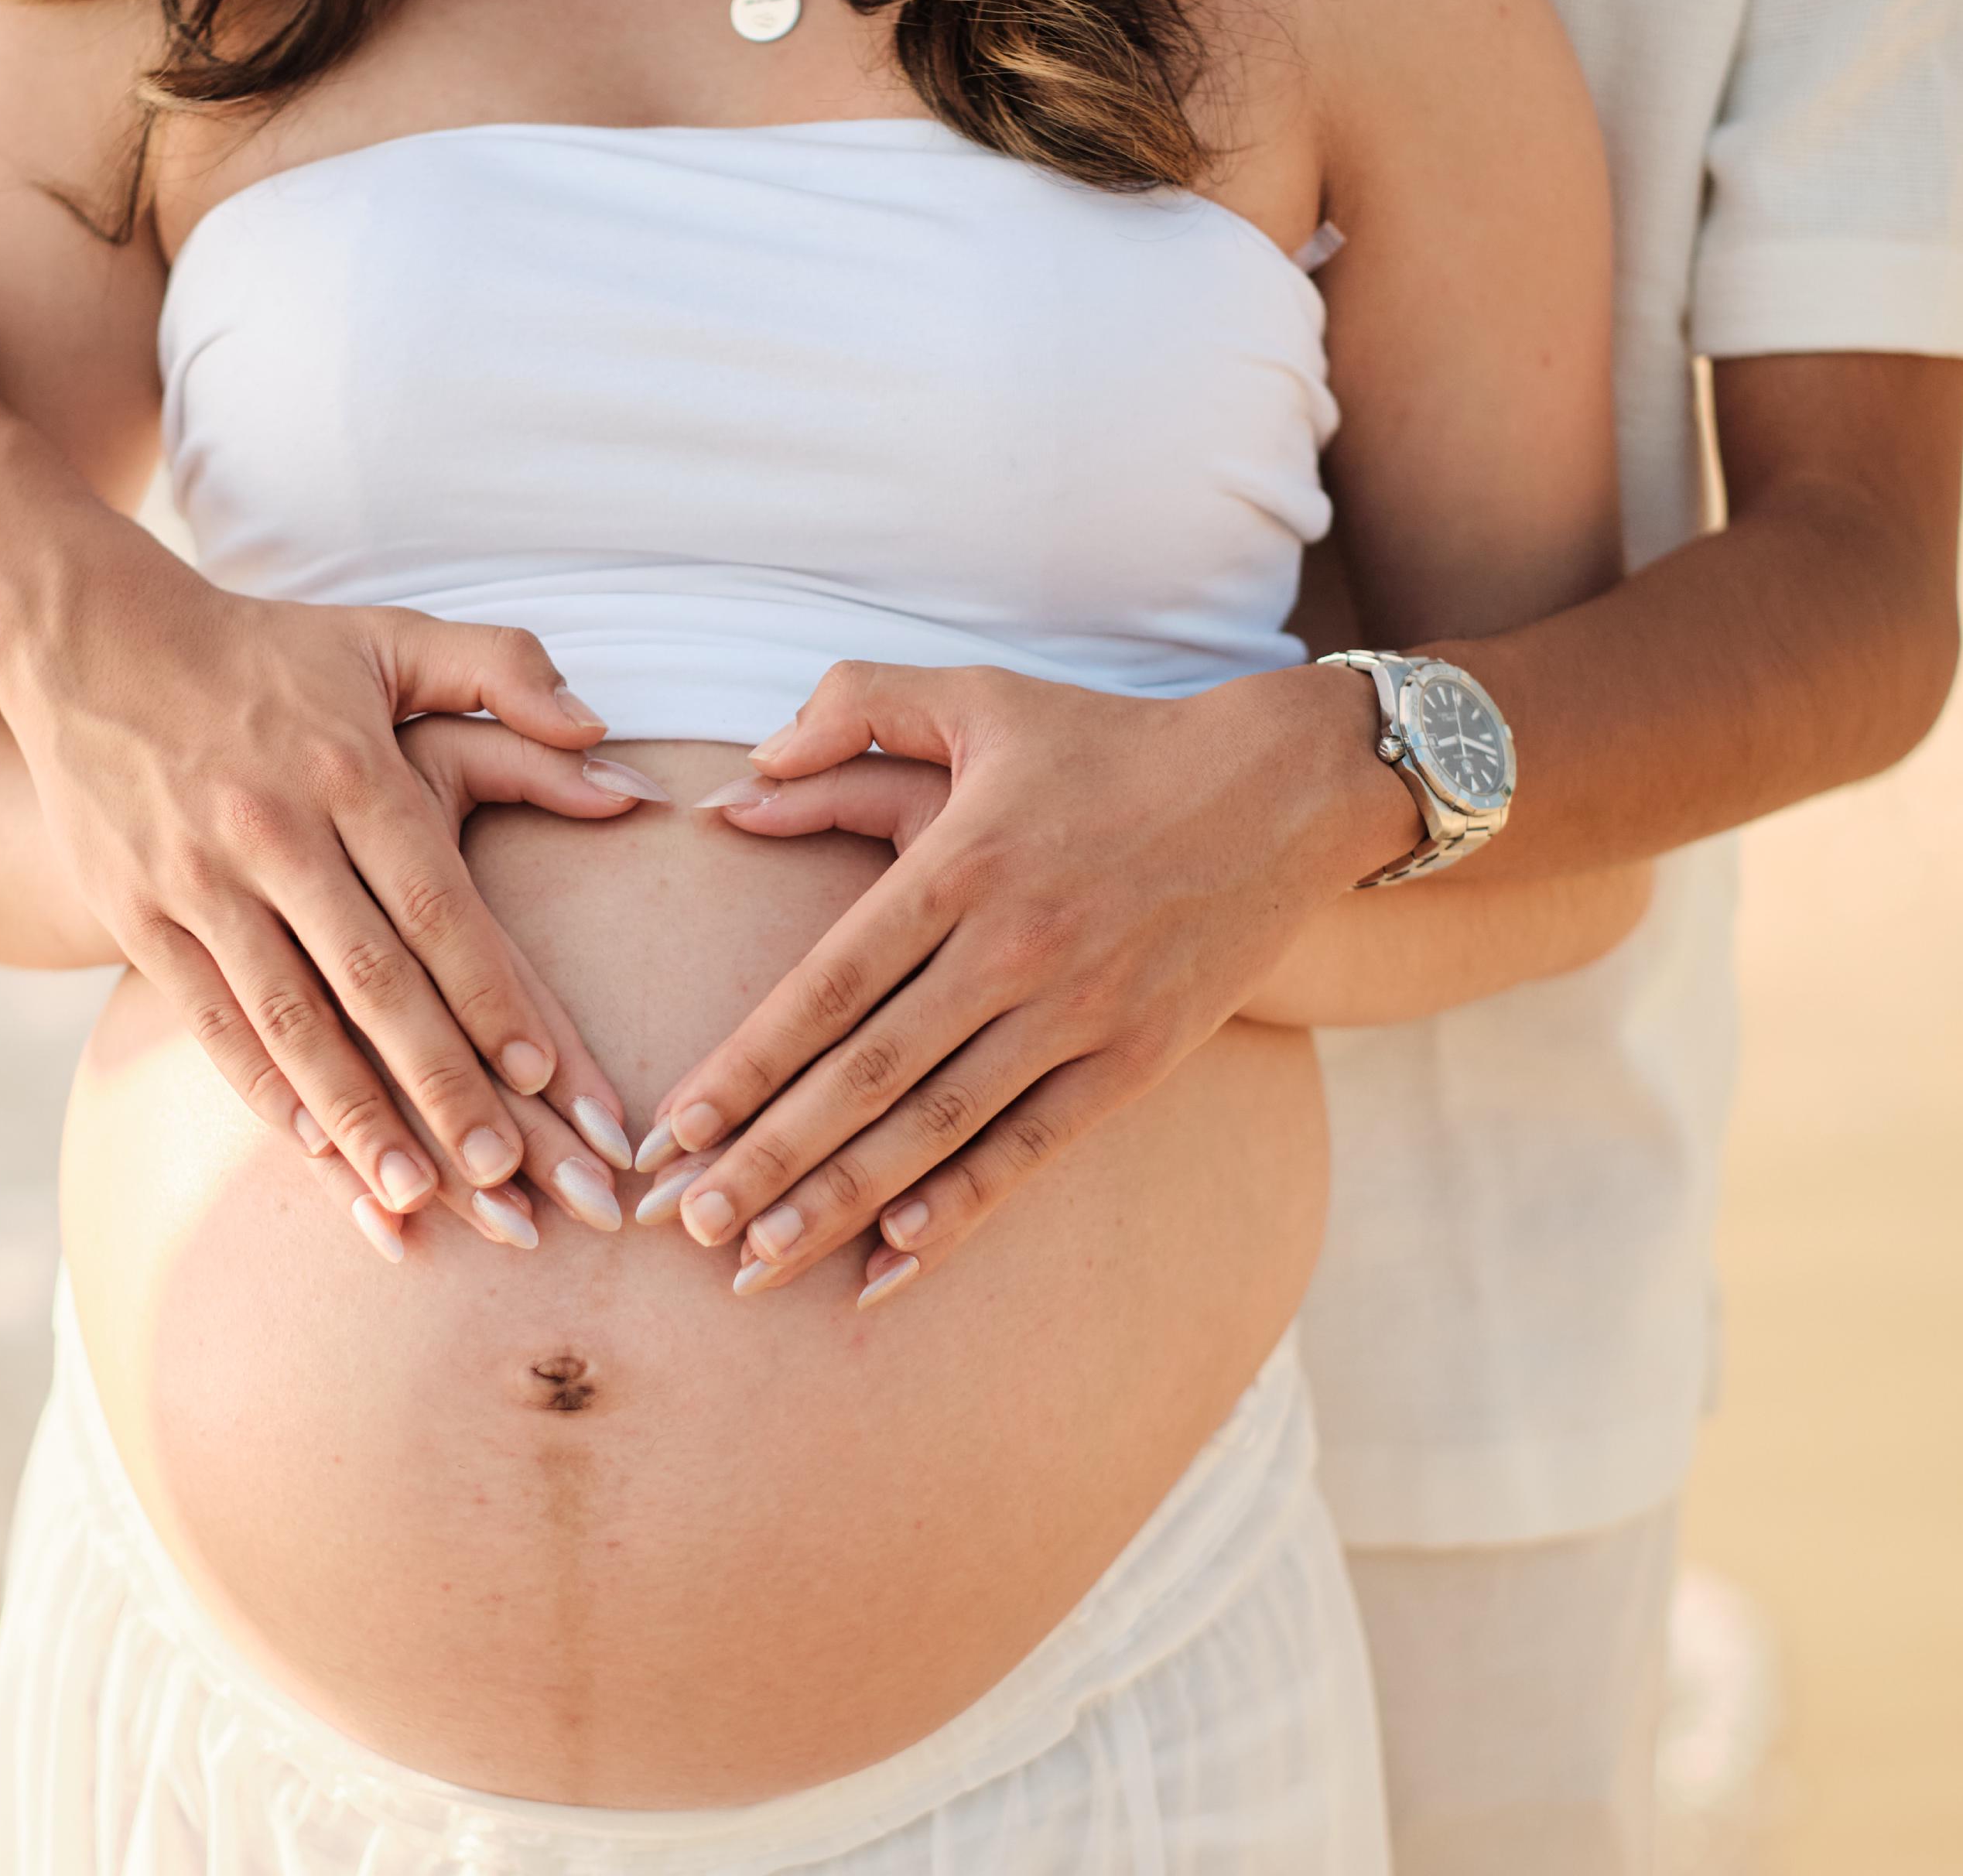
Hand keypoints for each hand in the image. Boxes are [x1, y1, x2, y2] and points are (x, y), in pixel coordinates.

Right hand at [0, 571, 647, 1219]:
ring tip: (414, 1197)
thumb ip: (505, 671)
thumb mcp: (389, 635)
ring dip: (353, 1116)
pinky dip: (264, 1092)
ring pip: (289, 1021)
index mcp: (349, 768)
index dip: (490, 992)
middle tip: (506, 1171)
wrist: (90, 640)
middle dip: (440, 1083)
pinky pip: (211, 1023)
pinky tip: (315, 1152)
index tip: (545, 1075)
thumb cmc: (268, 653)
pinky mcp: (138, 915)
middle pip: (372, 980)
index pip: (437, 901)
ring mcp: (198, 879)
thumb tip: (602, 736)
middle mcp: (275, 830)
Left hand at [641, 660, 1418, 1303]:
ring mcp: (1082, 1011)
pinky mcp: (1140, 1059)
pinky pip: (1034, 1150)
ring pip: (940, 1127)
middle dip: (770, 1157)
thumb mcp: (979, 698)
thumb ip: (853, 709)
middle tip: (688, 1224)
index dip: (749, 1062)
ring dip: (844, 1202)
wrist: (1286, 786)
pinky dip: (963, 1210)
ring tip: (761, 1266)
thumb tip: (740, 782)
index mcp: (963, 862)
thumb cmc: (1108, 741)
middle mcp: (1016, 946)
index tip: (676, 1126)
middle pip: (868, 1074)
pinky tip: (893, 1263)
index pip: (829, 983)